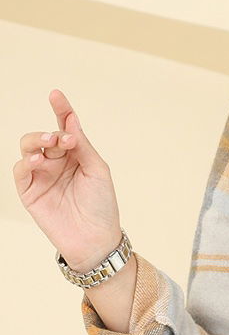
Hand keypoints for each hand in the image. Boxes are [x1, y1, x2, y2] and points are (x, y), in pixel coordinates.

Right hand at [12, 88, 122, 269]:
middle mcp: (56, 162)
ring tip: (49, 143)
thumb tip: (71, 120)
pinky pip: (20, 170)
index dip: (60, 110)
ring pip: (28, 148)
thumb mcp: (97, 170)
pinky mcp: (29, 191)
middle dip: (53, 132)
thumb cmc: (102, 206)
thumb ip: (82, 145)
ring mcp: (41, 175)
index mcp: (75, 154)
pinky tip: (38, 160)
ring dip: (36, 140)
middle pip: (45, 136)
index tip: (56, 95)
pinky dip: (26, 161)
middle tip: (64, 139)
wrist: (95, 239)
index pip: (64, 127)